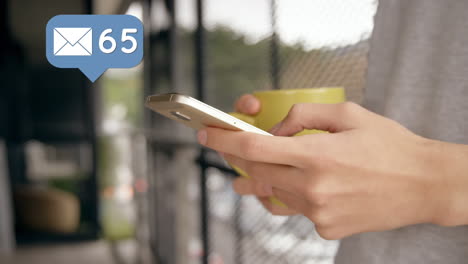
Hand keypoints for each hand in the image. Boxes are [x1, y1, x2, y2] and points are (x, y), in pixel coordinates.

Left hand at [198, 102, 467, 238]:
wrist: (424, 185)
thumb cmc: (389, 145)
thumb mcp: (348, 114)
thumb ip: (304, 116)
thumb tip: (275, 130)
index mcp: (317, 155)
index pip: (254, 148)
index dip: (224, 140)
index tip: (206, 134)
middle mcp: (313, 188)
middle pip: (256, 173)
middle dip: (240, 158)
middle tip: (233, 147)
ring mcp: (318, 213)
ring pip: (272, 192)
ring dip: (265, 177)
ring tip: (263, 167)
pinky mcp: (325, 229)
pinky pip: (294, 209)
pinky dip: (291, 194)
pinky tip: (301, 184)